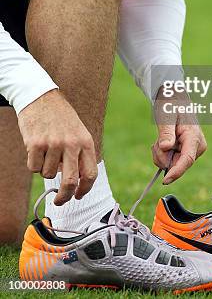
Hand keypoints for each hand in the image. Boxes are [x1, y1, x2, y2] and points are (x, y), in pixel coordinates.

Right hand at [18, 90, 96, 204]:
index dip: (84, 190)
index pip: (90, 173)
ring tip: (46, 151)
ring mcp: (53, 144)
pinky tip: (36, 147)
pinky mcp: (35, 144)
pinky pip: (33, 168)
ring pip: (48, 174)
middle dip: (64, 197)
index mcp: (85, 142)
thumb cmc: (61, 118)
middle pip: (70, 182)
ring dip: (45, 169)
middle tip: (59, 201)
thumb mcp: (78, 132)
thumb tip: (75, 182)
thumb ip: (79, 155)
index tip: (78, 196)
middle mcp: (71, 144)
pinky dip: (34, 163)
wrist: (42, 97)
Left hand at [152, 87, 206, 183]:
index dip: (176, 172)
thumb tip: (165, 148)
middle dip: (162, 156)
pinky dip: (162, 154)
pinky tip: (164, 142)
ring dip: (161, 154)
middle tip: (157, 141)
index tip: (165, 181)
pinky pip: (170, 162)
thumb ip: (166, 132)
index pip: (187, 160)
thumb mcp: (166, 116)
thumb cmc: (171, 105)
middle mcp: (196, 147)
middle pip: (175, 164)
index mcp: (194, 138)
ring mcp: (192, 151)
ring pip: (171, 164)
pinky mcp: (186, 153)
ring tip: (162, 138)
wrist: (174, 101)